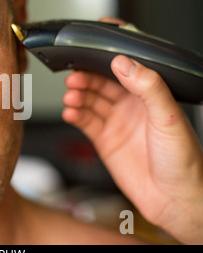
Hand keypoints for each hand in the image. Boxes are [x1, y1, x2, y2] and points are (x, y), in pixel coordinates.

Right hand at [62, 20, 202, 243]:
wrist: (173, 200)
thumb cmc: (182, 160)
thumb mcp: (168, 117)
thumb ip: (148, 87)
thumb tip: (125, 63)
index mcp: (150, 95)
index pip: (124, 70)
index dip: (105, 60)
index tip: (90, 52)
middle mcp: (131, 106)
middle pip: (101, 84)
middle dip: (86, 79)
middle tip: (74, 78)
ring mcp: (116, 123)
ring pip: (90, 101)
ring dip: (78, 96)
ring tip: (71, 96)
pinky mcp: (104, 140)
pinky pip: (85, 121)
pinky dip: (74, 114)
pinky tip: (70, 112)